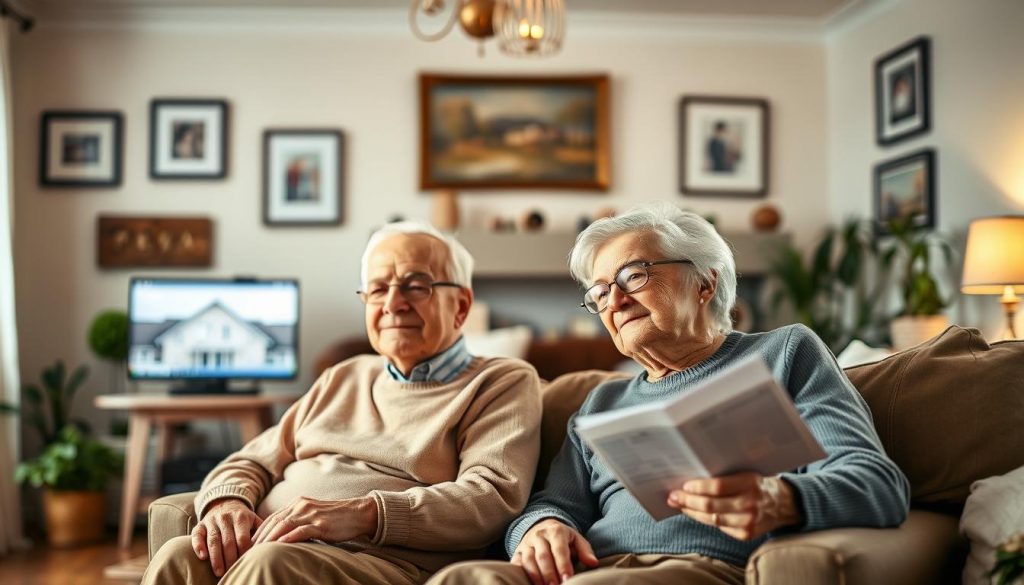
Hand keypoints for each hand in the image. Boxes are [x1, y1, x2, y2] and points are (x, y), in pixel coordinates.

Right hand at [191, 498, 262, 576]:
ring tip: (219, 572)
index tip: (246, 563)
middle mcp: (225, 518)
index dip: (244, 552)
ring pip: (213, 540)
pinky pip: (197, 535)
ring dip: (216, 557)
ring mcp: (212, 521)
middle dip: (230, 558)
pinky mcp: (200, 524)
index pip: (243, 538)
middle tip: (232, 572)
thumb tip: (275, 542)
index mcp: (241, 517)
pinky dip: (198, 545)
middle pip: (228, 541)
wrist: (225, 502)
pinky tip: (202, 557)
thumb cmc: (242, 517)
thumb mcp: (254, 519)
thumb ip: (262, 530)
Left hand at [251, 495, 376, 545]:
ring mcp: (311, 514)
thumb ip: (299, 521)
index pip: (273, 517)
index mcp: (299, 503)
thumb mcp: (314, 516)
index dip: (260, 531)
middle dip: (260, 537)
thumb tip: (283, 536)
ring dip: (269, 539)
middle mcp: (302, 506)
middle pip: (274, 521)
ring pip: (284, 525)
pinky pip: (301, 531)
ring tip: (258, 551)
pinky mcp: (321, 524)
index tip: (250, 544)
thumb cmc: (337, 518)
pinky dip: (288, 538)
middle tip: (248, 551)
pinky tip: (279, 546)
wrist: (359, 513)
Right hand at [512, 518, 598, 584]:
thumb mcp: (576, 539)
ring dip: (536, 577)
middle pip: (543, 557)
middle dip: (549, 575)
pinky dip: (521, 574)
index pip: (559, 549)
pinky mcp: (517, 551)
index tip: (567, 579)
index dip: (563, 565)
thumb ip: (585, 550)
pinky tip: (527, 583)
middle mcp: (539, 535)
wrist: (541, 526)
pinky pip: (516, 563)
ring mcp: (526, 543)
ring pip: (528, 561)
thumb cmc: (562, 537)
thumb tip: (593, 563)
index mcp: (555, 531)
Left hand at [667, 472, 800, 540]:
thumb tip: (692, 476)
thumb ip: (725, 475)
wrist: (783, 504)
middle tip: (672, 496)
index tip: (683, 485)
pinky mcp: (746, 534)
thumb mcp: (746, 472)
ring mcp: (749, 522)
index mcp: (751, 483)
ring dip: (691, 512)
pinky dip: (703, 520)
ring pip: (711, 519)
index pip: (718, 487)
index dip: (698, 487)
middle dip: (687, 501)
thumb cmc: (757, 483)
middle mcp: (751, 504)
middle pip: (711, 505)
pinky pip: (718, 527)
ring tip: (678, 504)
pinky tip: (693, 513)